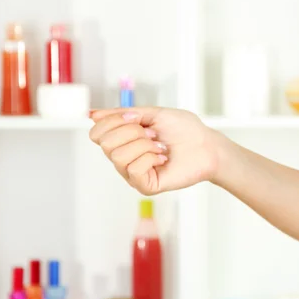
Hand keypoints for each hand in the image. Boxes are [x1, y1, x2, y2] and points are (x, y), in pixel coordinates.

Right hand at [89, 107, 225, 195]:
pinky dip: (150, 158)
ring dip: (144, 145)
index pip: (96, 133)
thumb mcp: (152, 113)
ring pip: (119, 156)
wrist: (207, 145)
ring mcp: (133, 174)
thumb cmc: (184, 129)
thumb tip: (91, 114)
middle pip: (105, 144)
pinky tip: (162, 158)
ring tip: (160, 147)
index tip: (137, 119)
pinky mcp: (145, 186)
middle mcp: (124, 158)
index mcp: (122, 140)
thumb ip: (122, 114)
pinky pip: (134, 170)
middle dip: (132, 132)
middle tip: (153, 135)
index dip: (113, 121)